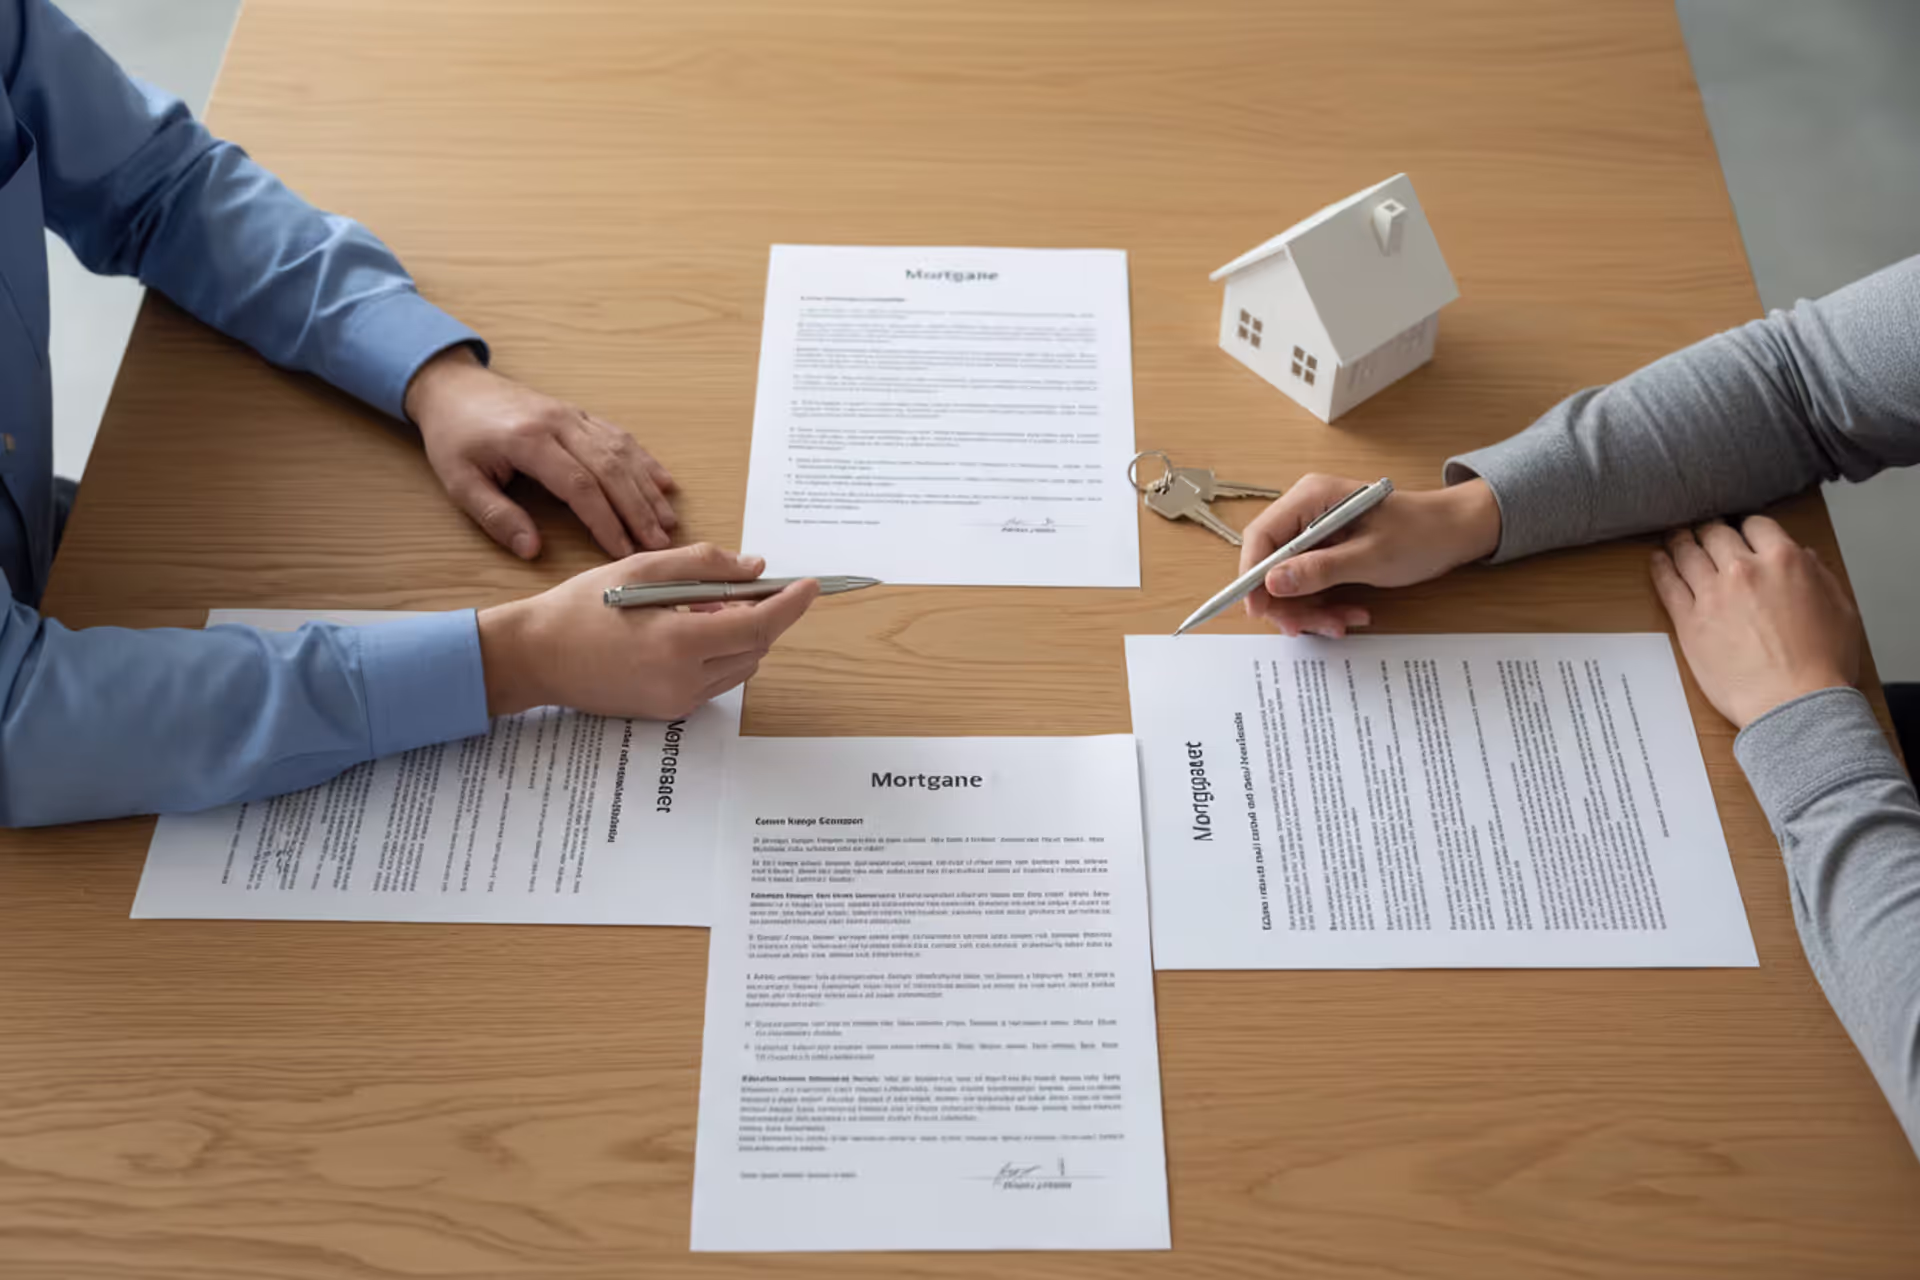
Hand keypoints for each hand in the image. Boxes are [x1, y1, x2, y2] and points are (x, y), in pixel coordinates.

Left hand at [406, 346, 678, 559]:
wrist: (453, 387)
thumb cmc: (454, 437)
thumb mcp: (460, 482)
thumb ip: (497, 516)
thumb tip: (532, 550)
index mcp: (528, 441)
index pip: (579, 485)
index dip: (605, 521)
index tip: (623, 551)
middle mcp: (558, 423)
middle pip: (611, 469)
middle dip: (638, 510)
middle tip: (659, 544)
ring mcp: (572, 415)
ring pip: (621, 452)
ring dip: (647, 489)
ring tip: (668, 522)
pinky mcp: (579, 413)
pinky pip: (619, 436)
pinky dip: (645, 460)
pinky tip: (663, 482)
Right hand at [476, 543, 819, 718]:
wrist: (535, 657)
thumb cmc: (580, 607)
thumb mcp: (640, 568)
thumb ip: (703, 565)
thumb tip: (755, 569)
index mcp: (679, 643)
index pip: (759, 625)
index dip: (791, 604)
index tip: (811, 585)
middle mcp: (684, 680)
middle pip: (755, 647)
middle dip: (762, 614)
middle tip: (740, 586)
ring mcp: (678, 702)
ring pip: (740, 667)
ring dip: (739, 635)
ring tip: (699, 608)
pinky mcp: (670, 712)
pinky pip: (716, 680)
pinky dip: (717, 653)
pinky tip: (685, 630)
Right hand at [1239, 475, 1501, 635]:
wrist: (1454, 533)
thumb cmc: (1420, 534)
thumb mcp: (1370, 557)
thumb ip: (1319, 570)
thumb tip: (1272, 583)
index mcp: (1311, 497)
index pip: (1261, 536)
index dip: (1252, 575)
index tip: (1258, 611)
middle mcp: (1306, 511)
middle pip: (1271, 563)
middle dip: (1290, 601)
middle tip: (1309, 628)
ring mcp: (1315, 531)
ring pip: (1290, 580)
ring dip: (1312, 609)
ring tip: (1343, 621)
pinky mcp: (1326, 550)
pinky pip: (1310, 583)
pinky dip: (1326, 604)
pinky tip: (1352, 612)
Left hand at [1651, 516, 1859, 728]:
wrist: (1794, 704)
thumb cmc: (1822, 664)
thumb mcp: (1841, 609)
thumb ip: (1819, 575)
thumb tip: (1802, 556)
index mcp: (1784, 561)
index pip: (1756, 525)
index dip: (1747, 527)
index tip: (1741, 531)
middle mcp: (1743, 570)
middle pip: (1715, 533)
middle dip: (1710, 530)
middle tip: (1704, 532)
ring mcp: (1711, 594)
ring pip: (1686, 552)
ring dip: (1680, 541)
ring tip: (1675, 539)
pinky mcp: (1688, 621)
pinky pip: (1667, 584)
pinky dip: (1660, 567)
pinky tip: (1658, 560)